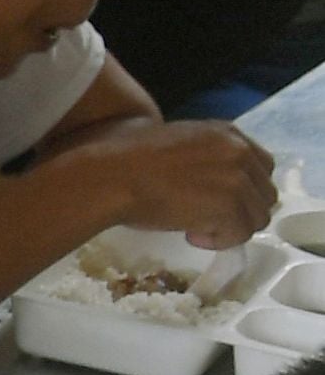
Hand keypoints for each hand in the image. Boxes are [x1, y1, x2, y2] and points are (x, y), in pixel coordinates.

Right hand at [87, 116, 280, 248]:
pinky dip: (217, 241)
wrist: (108, 177)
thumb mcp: (169, 140)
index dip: (242, 188)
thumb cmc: (120, 157)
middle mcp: (239, 151)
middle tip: (207, 218)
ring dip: (229, 228)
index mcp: (225, 132)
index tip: (215, 199)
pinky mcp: (229, 207)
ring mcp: (237, 179)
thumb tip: (191, 170)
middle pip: (265, 193)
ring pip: (256, 217)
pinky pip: (239, 235)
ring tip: (196, 229)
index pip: (260, 165)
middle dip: (240, 210)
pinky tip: (190, 235)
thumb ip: (195, 150)